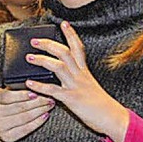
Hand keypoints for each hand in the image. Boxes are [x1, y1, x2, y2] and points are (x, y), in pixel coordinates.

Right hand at [0, 87, 53, 141]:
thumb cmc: (4, 105)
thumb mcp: (5, 93)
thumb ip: (15, 89)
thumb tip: (35, 84)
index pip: (9, 96)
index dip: (23, 95)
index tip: (37, 92)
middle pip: (19, 107)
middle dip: (37, 102)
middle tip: (49, 98)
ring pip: (24, 118)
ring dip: (40, 111)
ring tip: (49, 105)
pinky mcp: (7, 136)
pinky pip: (26, 129)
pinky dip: (37, 122)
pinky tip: (44, 116)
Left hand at [25, 21, 129, 141]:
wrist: (113, 118)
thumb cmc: (101, 104)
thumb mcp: (89, 86)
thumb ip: (78, 79)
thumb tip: (65, 75)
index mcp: (84, 71)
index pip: (78, 48)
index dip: (71, 34)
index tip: (63, 23)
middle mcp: (80, 75)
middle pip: (64, 52)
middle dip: (48, 44)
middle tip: (34, 41)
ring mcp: (75, 86)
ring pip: (58, 66)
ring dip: (42, 60)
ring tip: (29, 57)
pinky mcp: (71, 99)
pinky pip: (53, 90)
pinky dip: (39, 86)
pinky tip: (29, 83)